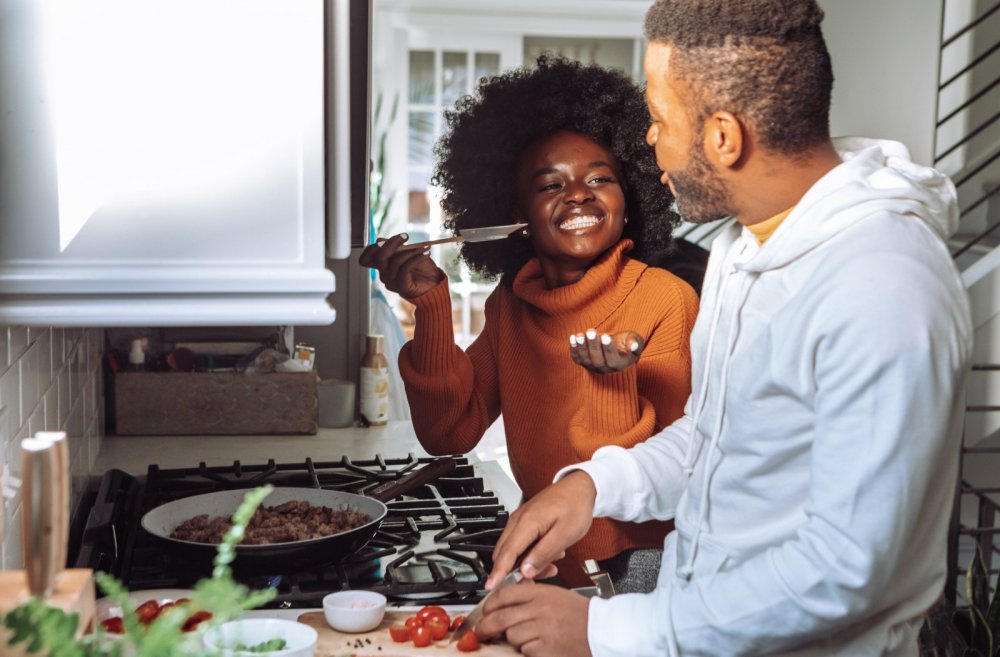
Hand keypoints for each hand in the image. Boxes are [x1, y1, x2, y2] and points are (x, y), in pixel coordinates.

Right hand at [358, 233, 444, 299]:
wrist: (433, 283)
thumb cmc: (421, 267)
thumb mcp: (407, 252)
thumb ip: (394, 248)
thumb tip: (379, 240)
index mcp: (382, 265)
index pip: (366, 258)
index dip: (374, 247)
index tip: (394, 238)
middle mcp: (384, 274)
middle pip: (379, 258)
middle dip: (391, 244)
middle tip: (405, 237)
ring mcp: (391, 282)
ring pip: (395, 262)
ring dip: (411, 251)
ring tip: (423, 248)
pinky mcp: (401, 287)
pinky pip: (405, 269)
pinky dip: (416, 258)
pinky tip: (425, 254)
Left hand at [477, 581, 591, 656]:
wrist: (602, 631)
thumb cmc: (579, 615)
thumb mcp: (555, 596)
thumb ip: (532, 595)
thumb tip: (505, 600)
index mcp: (542, 593)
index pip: (506, 594)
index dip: (489, 604)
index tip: (484, 611)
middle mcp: (540, 609)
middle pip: (500, 617)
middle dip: (486, 627)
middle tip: (481, 631)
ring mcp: (542, 629)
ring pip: (511, 635)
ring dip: (513, 639)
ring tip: (527, 638)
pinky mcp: (545, 649)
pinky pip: (524, 650)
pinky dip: (527, 650)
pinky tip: (539, 646)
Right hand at [487, 471, 595, 588]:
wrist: (580, 487)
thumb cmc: (575, 506)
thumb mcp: (565, 535)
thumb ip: (544, 554)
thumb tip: (525, 570)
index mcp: (527, 523)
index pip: (507, 553)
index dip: (498, 572)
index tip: (490, 586)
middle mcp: (519, 520)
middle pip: (506, 554)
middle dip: (517, 571)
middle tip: (537, 579)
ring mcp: (520, 520)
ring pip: (513, 550)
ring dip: (527, 562)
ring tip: (551, 564)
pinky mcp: (525, 522)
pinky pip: (520, 543)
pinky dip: (530, 553)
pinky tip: (548, 553)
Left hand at [570, 329, 644, 373]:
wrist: (615, 345)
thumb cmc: (627, 342)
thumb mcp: (635, 340)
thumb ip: (636, 343)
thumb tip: (634, 346)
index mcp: (619, 365)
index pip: (612, 360)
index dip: (608, 349)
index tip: (606, 336)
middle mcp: (605, 369)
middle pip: (597, 361)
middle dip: (593, 346)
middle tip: (591, 331)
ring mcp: (592, 367)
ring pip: (586, 360)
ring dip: (582, 347)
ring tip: (580, 334)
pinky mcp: (583, 362)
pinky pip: (577, 358)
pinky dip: (574, 349)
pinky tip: (573, 337)